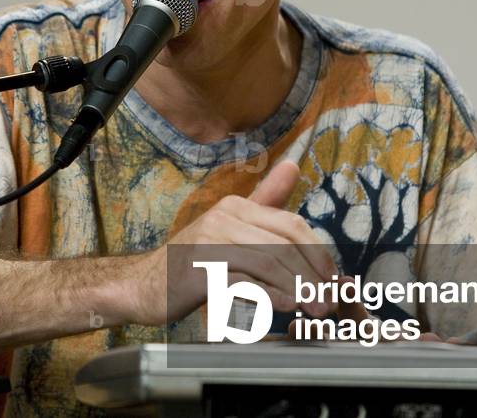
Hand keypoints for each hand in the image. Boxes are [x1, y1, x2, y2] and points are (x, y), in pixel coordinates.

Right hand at [129, 159, 339, 326]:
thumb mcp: (228, 227)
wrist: (143, 284)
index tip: (333, 280)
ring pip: (268, 262)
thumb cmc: (191, 261)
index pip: (291, 224)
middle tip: (329, 301)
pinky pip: (243, 282)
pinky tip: (284, 306)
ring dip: (297, 288)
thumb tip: (293, 166)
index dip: (318, 253)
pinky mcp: (198, 272)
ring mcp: (208, 244)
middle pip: (284, 243)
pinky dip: (269, 296)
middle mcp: (222, 219)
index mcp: (234, 206)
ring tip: (313, 308)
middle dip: (313, 274)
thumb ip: (264, 202)